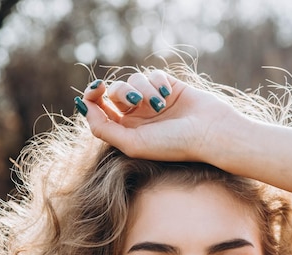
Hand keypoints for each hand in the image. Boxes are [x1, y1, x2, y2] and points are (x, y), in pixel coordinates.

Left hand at [81, 69, 237, 163]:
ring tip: (158, 103)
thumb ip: (103, 128)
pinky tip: (167, 95)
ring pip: (132, 80)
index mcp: (127, 132)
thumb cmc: (173, 144)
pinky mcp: (167, 87)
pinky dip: (156, 82)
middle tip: (134, 99)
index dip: (92, 97)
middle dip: (120, 91)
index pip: (100, 110)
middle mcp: (138, 116)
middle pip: (113, 92)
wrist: (208, 133)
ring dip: (142, 88)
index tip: (96, 89)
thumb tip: (83, 106)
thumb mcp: (132, 143)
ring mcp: (152, 101)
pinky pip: (151, 74)